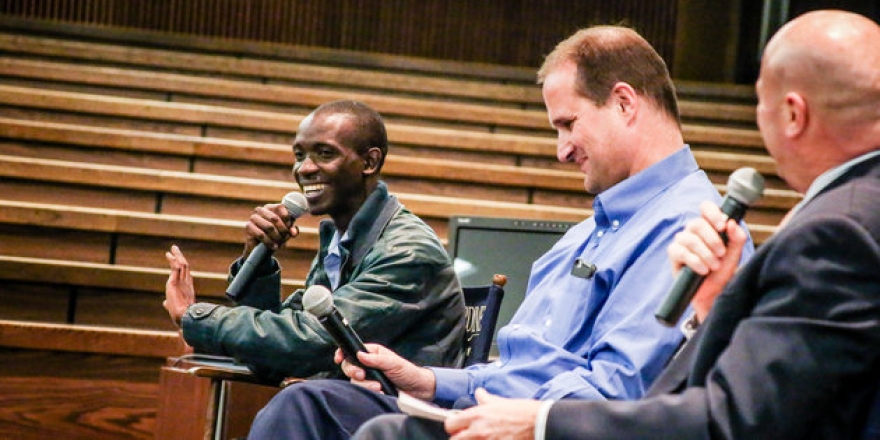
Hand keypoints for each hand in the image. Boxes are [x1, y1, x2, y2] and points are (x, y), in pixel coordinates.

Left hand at [163, 245, 195, 326]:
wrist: (184, 317)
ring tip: (173, 248)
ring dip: (177, 255)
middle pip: (185, 267)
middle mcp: (187, 283)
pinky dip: (173, 259)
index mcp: (187, 289)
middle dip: (180, 258)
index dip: (182, 268)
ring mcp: (182, 281)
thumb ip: (169, 303)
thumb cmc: (181, 316)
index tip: (178, 261)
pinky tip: (169, 254)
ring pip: (182, 264)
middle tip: (176, 250)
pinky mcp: (175, 281)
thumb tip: (165, 303)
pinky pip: (176, 267)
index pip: (186, 275)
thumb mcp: (173, 308)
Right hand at [243, 203, 299, 255]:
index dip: (287, 218)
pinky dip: (269, 242)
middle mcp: (261, 210)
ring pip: (269, 227)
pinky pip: (261, 235)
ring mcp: (253, 217)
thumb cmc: (275, 235)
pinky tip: (274, 246)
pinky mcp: (249, 227)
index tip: (289, 227)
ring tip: (279, 242)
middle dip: (282, 230)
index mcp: (270, 207)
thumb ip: (291, 230)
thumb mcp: (286, 231)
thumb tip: (294, 232)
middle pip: (275, 218)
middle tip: (285, 237)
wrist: (262, 246)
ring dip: (277, 236)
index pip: (280, 207)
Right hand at [335, 344, 435, 398]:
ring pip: (355, 381)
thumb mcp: (393, 363)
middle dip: (353, 371)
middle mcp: (368, 364)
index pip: (353, 350)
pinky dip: (370, 391)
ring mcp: (369, 377)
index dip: (343, 353)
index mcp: (372, 353)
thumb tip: (360, 355)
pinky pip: (362, 390)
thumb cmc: (407, 371)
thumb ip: (376, 360)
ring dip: (365, 384)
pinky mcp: (371, 389)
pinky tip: (380, 391)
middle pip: (349, 366)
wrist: (417, 390)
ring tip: (379, 386)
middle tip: (362, 375)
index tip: (339, 359)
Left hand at [445, 389, 539, 439]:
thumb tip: (479, 393)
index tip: (458, 426)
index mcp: (477, 416)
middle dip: (460, 437)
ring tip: (481, 438)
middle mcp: (478, 431)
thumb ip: (486, 399)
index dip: (454, 425)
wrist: (539, 423)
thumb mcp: (501, 401)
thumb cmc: (522, 411)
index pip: (450, 424)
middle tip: (467, 435)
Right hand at [667, 201, 746, 320]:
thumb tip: (731, 223)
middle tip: (721, 254)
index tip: (722, 226)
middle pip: (696, 223)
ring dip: (705, 253)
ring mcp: (682, 242)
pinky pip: (680, 251)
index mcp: (709, 226)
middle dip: (712, 239)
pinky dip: (694, 261)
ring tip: (714, 266)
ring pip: (689, 238)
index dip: (712, 213)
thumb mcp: (735, 255)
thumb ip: (737, 238)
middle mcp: (693, 231)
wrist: (714, 294)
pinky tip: (703, 270)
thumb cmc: (723, 272)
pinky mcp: (674, 255)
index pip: (705, 207)